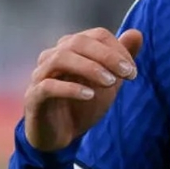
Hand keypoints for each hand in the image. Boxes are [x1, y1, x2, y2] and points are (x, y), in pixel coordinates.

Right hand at [23, 27, 142, 151]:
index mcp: (72, 48)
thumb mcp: (109, 81)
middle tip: (127, 73)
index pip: (96, 35)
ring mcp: (40, 75)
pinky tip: (89, 95)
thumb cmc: (83, 104)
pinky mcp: (33, 97)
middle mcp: (53, 56)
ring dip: (90, 68)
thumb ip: (120, 58)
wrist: (61, 135)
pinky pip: (47, 86)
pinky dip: (70, 88)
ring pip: (61, 58)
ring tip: (111, 83)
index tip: (132, 71)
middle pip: (78, 42)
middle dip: (107, 56)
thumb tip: (137, 33)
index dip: (118, 49)